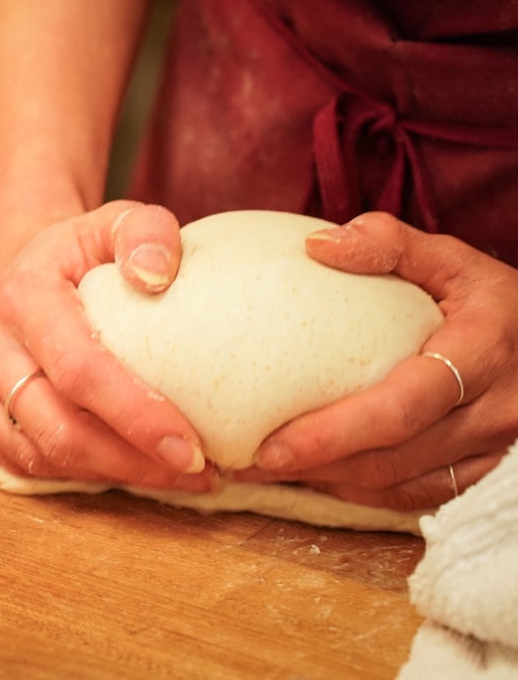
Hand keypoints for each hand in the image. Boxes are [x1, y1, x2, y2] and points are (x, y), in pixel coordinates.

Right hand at [0, 201, 215, 491]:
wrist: (10, 263)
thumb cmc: (72, 254)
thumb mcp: (113, 222)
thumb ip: (146, 231)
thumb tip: (159, 272)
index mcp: (21, 296)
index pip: (79, 371)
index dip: (136, 417)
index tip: (191, 448)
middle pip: (57, 428)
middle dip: (131, 462)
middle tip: (195, 471)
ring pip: (36, 455)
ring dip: (108, 474)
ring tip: (168, 473)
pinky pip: (16, 460)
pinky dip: (73, 472)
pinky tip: (118, 465)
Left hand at [236, 212, 517, 509]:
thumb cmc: (491, 296)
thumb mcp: (451, 257)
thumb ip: (389, 244)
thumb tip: (316, 245)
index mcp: (481, 353)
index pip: (401, 407)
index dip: (333, 434)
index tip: (270, 445)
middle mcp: (494, 410)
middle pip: (394, 458)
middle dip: (315, 468)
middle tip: (247, 464)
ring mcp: (494, 447)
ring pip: (402, 485)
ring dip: (331, 485)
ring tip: (266, 472)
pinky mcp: (486, 470)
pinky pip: (419, 495)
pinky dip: (363, 492)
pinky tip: (315, 478)